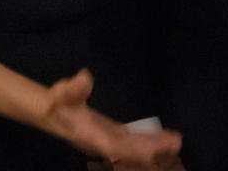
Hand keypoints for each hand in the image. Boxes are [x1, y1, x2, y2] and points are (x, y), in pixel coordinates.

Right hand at [39, 70, 181, 168]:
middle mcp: (102, 141)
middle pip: (130, 150)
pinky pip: (133, 140)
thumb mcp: (60, 93)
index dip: (133, 149)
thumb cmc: (57, 103)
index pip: (115, 147)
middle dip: (151, 149)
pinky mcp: (112, 133)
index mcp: (91, 136)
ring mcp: (108, 139)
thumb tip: (85, 76)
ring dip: (153, 146)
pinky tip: (164, 137)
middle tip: (175, 143)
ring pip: (133, 146)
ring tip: (176, 141)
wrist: (51, 113)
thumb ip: (72, 88)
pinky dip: (147, 139)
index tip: (152, 150)